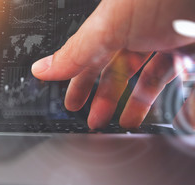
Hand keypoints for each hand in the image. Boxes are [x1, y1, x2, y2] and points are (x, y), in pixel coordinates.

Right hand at [32, 0, 194, 129]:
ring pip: (148, 77)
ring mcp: (169, 41)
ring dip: (135, 103)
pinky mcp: (192, 49)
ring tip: (127, 123)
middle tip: (96, 121)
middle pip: (117, 71)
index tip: (72, 104)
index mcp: (114, 26)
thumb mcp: (110, 24)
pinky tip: (167, 111)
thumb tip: (42, 69)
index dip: (78, 83)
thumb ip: (77, 51)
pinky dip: (171, 97)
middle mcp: (140, 33)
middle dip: (104, 98)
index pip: (89, 59)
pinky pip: (179, 79)